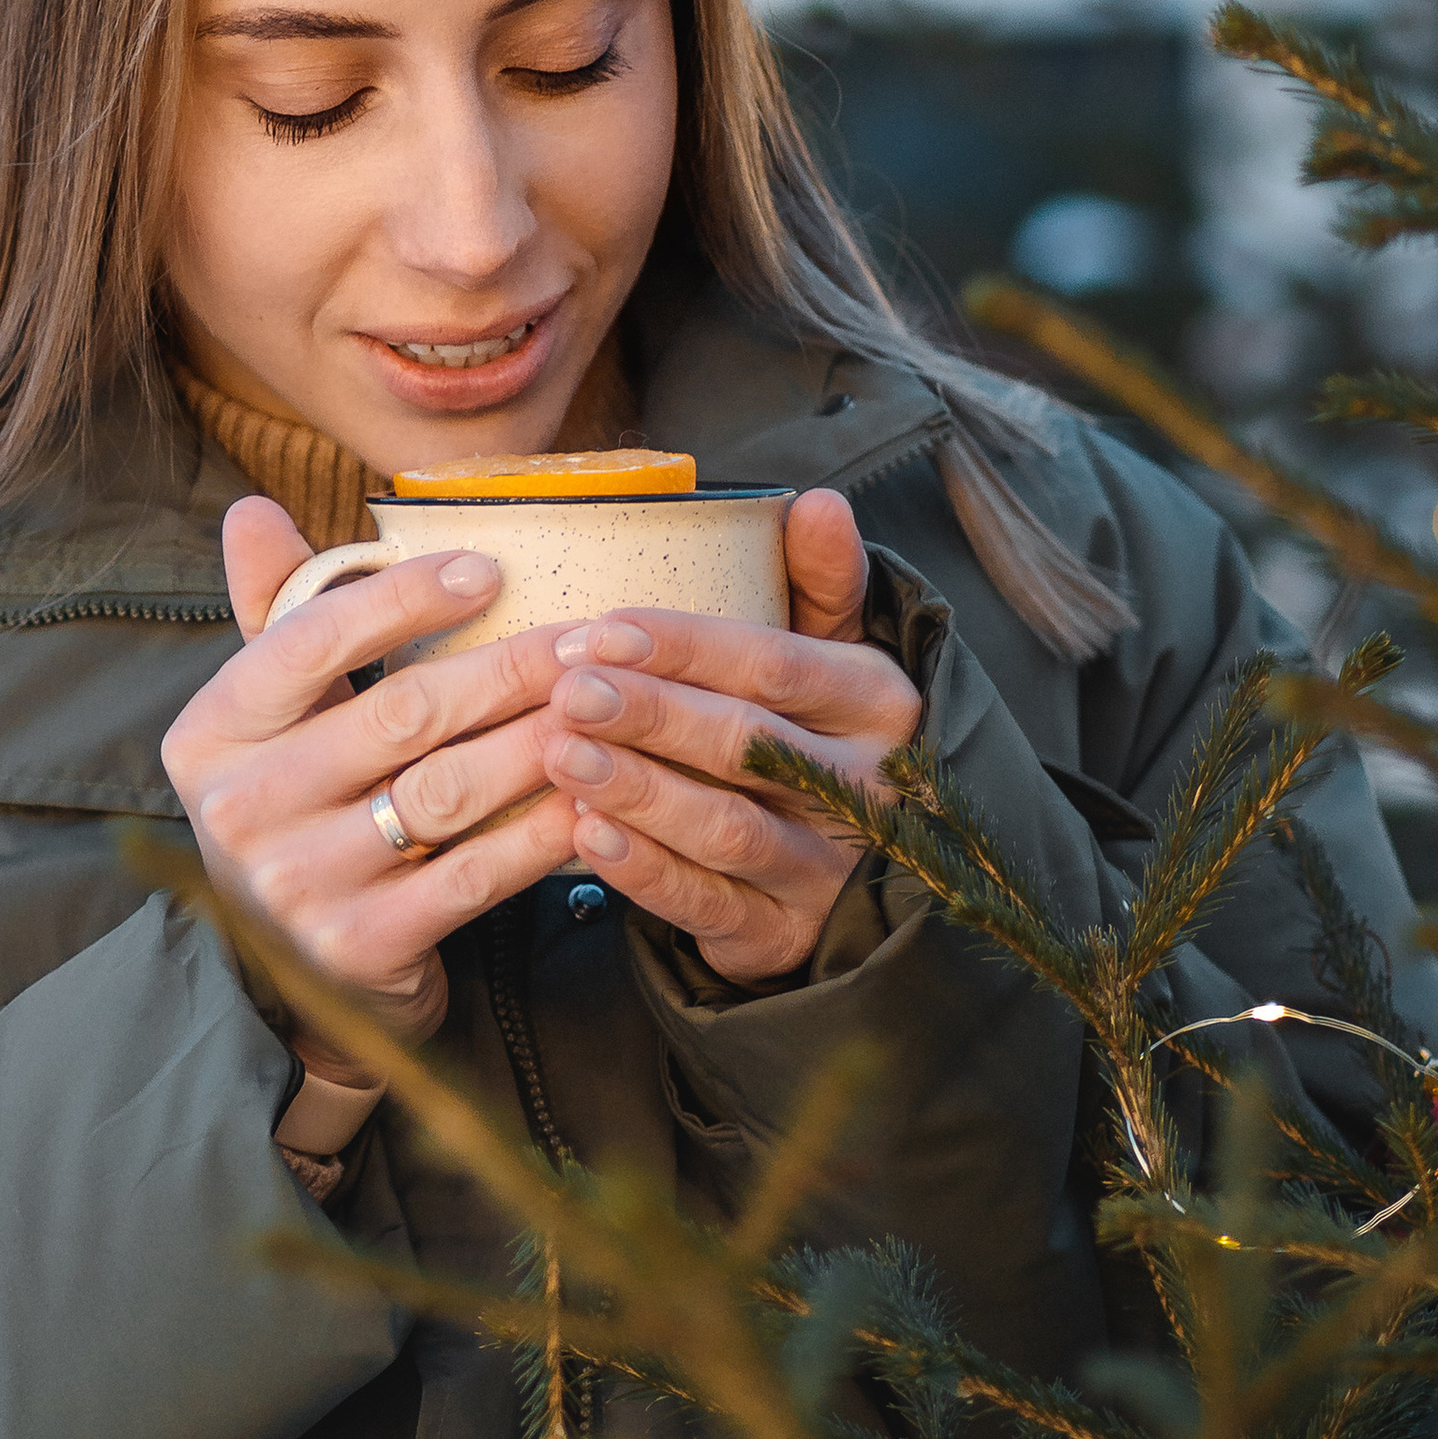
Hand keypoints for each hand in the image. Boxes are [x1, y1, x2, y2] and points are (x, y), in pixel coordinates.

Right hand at [162, 495, 582, 1070]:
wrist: (293, 978)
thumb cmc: (297, 810)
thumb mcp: (264, 718)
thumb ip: (272, 614)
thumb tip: (252, 508)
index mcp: (210, 733)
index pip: (309, 640)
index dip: (404, 599)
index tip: (490, 569)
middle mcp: (241, 808)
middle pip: (401, 713)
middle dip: (510, 668)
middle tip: (592, 638)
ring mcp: (298, 883)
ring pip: (449, 790)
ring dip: (541, 741)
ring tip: (608, 704)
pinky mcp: (361, 945)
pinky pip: (477, 873)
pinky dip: (543, 830)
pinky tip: (596, 797)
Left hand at [533, 485, 921, 986]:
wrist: (856, 876)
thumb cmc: (817, 739)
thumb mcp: (833, 656)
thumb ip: (821, 581)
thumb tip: (818, 502)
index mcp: (876, 703)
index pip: (773, 665)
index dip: (683, 646)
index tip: (600, 630)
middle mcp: (865, 788)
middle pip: (745, 743)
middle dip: (649, 714)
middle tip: (567, 690)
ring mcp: (827, 870)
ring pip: (725, 827)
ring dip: (637, 789)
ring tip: (560, 754)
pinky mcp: (783, 936)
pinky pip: (707, 904)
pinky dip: (643, 871)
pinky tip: (585, 834)